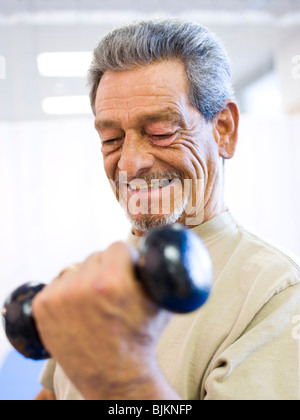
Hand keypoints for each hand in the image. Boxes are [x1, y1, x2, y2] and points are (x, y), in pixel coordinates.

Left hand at [32, 242, 174, 399]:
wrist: (115, 376)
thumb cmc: (141, 339)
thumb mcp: (161, 302)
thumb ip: (157, 272)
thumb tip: (157, 250)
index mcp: (112, 281)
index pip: (118, 247)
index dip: (126, 259)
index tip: (127, 272)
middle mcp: (82, 287)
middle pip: (96, 256)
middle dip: (106, 269)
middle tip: (112, 291)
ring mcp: (59, 297)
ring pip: (76, 269)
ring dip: (85, 279)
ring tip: (95, 303)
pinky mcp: (43, 306)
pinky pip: (58, 283)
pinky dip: (66, 291)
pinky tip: (77, 308)